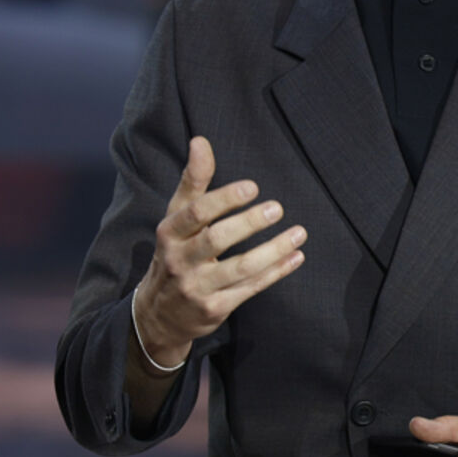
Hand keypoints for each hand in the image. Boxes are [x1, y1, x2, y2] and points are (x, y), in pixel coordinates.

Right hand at [132, 136, 306, 368]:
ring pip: (240, 268)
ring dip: (273, 250)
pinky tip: (296, 257)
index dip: (224, 199)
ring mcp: (197, 288)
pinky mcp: (214, 309)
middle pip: (217, 240)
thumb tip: (200, 141)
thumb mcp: (176, 218)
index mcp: (170, 233)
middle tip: (278, 208)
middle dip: (249, 223)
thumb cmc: (175, 252)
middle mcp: (180, 261)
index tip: (252, 187)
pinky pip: (250, 288)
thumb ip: (192, 181)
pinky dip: (276, 272)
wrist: (158, 315)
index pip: (195, 212)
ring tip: (299, 233)